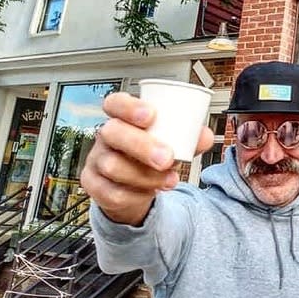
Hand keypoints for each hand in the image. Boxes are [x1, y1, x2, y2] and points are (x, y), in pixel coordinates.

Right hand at [81, 92, 213, 225]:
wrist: (135, 188)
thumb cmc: (152, 155)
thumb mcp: (172, 143)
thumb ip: (189, 137)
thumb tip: (204, 136)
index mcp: (122, 117)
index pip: (115, 103)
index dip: (129, 107)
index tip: (151, 115)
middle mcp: (105, 136)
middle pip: (113, 133)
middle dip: (142, 145)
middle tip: (168, 157)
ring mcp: (96, 161)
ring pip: (113, 166)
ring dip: (146, 175)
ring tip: (169, 179)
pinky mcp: (94, 185)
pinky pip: (111, 192)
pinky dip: (136, 194)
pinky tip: (151, 192)